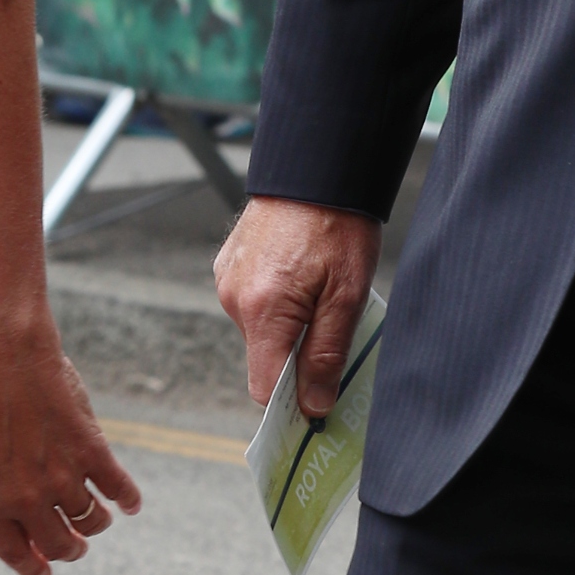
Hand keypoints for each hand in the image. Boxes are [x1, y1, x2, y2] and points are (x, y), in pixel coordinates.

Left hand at [0, 315, 142, 574]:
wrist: (3, 357)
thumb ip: (4, 492)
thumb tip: (35, 526)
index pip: (14, 551)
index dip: (33, 567)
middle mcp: (26, 497)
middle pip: (60, 545)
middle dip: (72, 550)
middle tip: (78, 547)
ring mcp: (61, 477)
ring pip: (92, 520)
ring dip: (96, 522)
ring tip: (97, 515)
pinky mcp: (90, 452)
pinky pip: (118, 489)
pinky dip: (127, 499)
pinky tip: (130, 503)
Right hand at [214, 198, 381, 419]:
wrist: (315, 168)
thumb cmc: (337, 227)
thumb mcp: (347, 296)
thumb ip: (327, 354)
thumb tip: (315, 406)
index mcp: (263, 312)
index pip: (265, 388)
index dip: (293, 403)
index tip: (322, 404)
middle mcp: (234, 300)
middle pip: (265, 358)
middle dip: (298, 355)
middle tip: (336, 326)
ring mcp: (227, 280)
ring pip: (260, 330)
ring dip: (289, 325)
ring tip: (320, 290)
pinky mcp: (227, 265)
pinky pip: (251, 302)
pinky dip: (276, 302)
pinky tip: (300, 274)